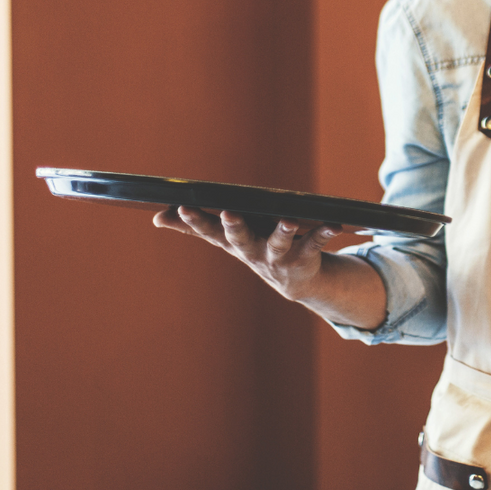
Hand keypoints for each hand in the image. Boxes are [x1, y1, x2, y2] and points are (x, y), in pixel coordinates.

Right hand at [153, 206, 386, 327]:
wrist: (294, 281)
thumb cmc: (255, 248)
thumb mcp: (226, 239)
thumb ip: (195, 227)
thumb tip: (156, 218)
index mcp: (234, 243)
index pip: (209, 231)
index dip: (195, 221)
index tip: (182, 207)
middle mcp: (254, 251)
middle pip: (241, 238)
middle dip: (234, 226)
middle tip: (229, 212)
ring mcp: (279, 256)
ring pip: (279, 243)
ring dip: (283, 231)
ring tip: (288, 220)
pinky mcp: (305, 256)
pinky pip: (316, 242)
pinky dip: (325, 233)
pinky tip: (334, 224)